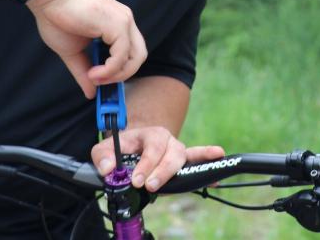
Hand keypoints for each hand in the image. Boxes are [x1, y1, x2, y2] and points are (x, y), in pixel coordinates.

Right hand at [26, 0, 146, 98]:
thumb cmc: (57, 16)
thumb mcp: (72, 52)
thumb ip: (83, 72)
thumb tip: (90, 93)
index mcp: (117, 25)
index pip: (131, 53)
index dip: (119, 71)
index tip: (99, 81)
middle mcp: (125, 21)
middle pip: (139, 57)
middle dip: (121, 75)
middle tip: (99, 82)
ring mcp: (123, 21)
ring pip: (136, 58)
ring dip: (116, 75)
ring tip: (94, 78)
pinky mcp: (118, 24)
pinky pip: (122, 55)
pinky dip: (110, 70)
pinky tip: (93, 73)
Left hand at [92, 127, 224, 191]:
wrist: (134, 146)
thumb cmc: (121, 148)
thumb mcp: (105, 147)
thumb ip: (102, 156)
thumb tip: (108, 169)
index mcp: (150, 134)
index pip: (152, 146)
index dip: (146, 164)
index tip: (136, 180)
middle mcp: (167, 140)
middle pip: (172, 153)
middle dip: (161, 171)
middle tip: (149, 186)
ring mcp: (177, 151)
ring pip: (183, 158)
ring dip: (176, 172)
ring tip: (168, 184)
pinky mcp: (183, 163)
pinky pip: (198, 161)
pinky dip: (208, 164)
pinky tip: (217, 173)